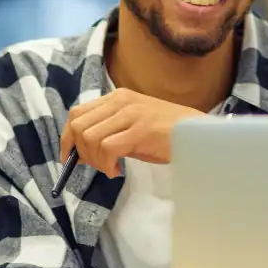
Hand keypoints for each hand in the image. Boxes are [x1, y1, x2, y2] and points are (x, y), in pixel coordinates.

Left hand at [59, 89, 203, 177]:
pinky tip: (117, 170)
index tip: (70, 157)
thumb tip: (80, 151)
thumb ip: (109, 130)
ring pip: (89, 138)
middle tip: (96, 166)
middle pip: (78, 126)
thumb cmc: (168, 134)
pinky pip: (107, 149)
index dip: (67, 137)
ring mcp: (131, 114)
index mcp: (118, 97)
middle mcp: (121, 101)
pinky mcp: (140, 130)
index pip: (77, 113)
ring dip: (94, 160)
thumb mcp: (134, 125)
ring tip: (110, 168)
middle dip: (79, 152)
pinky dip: (106, 165)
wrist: (199, 135)